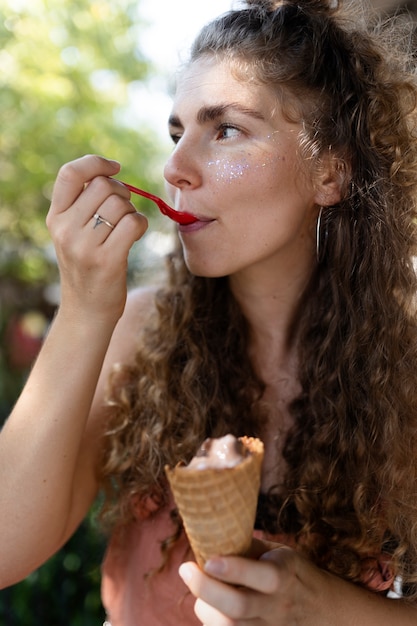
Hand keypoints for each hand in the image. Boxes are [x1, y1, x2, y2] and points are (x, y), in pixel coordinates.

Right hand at [46, 154, 147, 321]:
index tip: (114, 167)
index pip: (70, 173)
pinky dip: (141, 225)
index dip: (95, 163)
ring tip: (126, 229)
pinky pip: (133, 223)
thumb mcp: (72, 234)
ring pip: (121, 204)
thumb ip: (82, 205)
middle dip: (122, 192)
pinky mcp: (107, 260)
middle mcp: (65, 229)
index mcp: (55, 218)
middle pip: (104, 185)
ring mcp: (84, 246)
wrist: (87, 312)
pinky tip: (134, 236)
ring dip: (132, 211)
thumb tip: (111, 174)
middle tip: (123, 210)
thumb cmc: (88, 267)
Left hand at [179, 542, 324, 625]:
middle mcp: (278, 606)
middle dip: (206, 589)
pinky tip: (211, 609)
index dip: (235, 569)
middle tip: (186, 569)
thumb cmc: (293, 573)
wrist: (323, 610)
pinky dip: (213, 623)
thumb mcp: (279, 552)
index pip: (264, 576)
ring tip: (201, 592)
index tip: (209, 559)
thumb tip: (211, 535)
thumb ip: (248, 547)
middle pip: (238, 607)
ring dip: (205, 609)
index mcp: (286, 575)